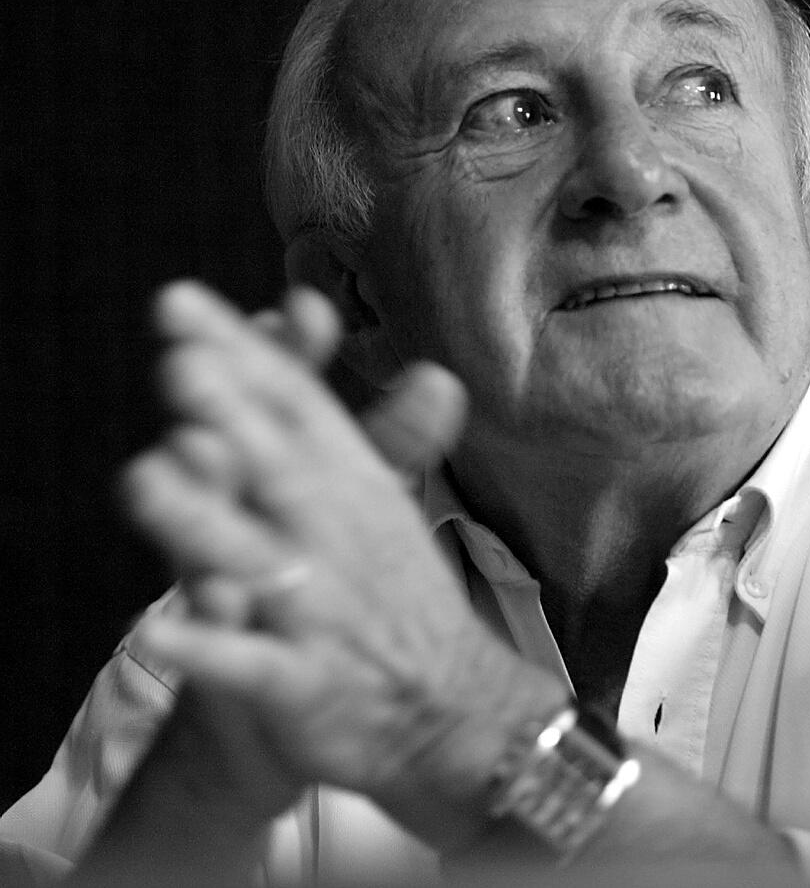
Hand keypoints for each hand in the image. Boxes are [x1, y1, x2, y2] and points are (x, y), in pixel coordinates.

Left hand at [120, 281, 564, 849]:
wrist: (455, 716)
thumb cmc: (403, 603)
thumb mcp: (390, 514)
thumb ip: (387, 438)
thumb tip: (426, 367)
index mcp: (354, 488)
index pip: (296, 407)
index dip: (244, 353)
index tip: (184, 303)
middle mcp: (336, 537)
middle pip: (279, 464)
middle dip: (230, 411)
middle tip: (180, 360)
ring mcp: (319, 610)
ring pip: (255, 558)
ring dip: (204, 517)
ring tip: (146, 477)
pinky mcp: (306, 685)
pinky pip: (253, 666)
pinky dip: (211, 650)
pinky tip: (163, 634)